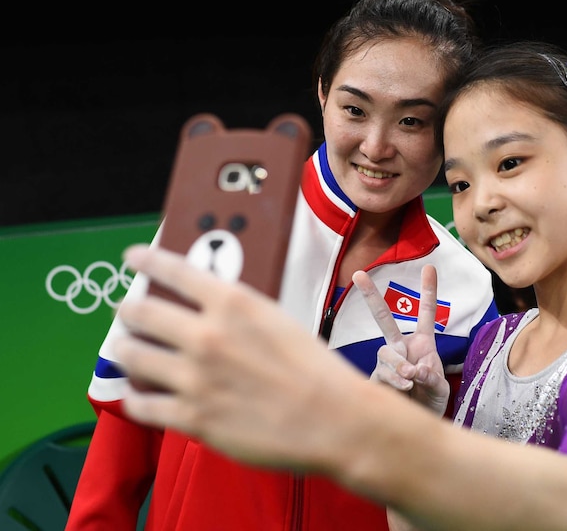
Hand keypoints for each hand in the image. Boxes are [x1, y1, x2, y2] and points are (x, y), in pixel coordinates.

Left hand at [113, 244, 367, 469]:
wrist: (333, 418)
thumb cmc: (315, 369)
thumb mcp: (278, 320)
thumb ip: (238, 312)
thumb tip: (209, 309)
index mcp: (233, 304)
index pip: (175, 270)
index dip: (147, 259)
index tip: (132, 258)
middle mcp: (206, 336)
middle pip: (141, 312)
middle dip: (128, 311)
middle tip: (127, 313)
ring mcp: (195, 378)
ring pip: (131, 356)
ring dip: (123, 350)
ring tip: (124, 351)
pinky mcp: (192, 417)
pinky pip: (142, 405)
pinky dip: (136, 397)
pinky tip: (138, 395)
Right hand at [352, 265, 449, 416]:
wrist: (417, 423)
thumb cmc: (431, 400)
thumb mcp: (440, 388)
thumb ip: (432, 377)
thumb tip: (414, 369)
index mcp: (422, 343)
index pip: (425, 314)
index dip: (428, 291)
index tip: (429, 266)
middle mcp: (401, 347)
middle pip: (383, 318)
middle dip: (370, 296)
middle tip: (358, 274)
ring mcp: (387, 362)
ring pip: (385, 352)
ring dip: (398, 363)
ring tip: (410, 380)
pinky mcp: (376, 379)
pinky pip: (381, 373)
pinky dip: (394, 380)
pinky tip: (404, 389)